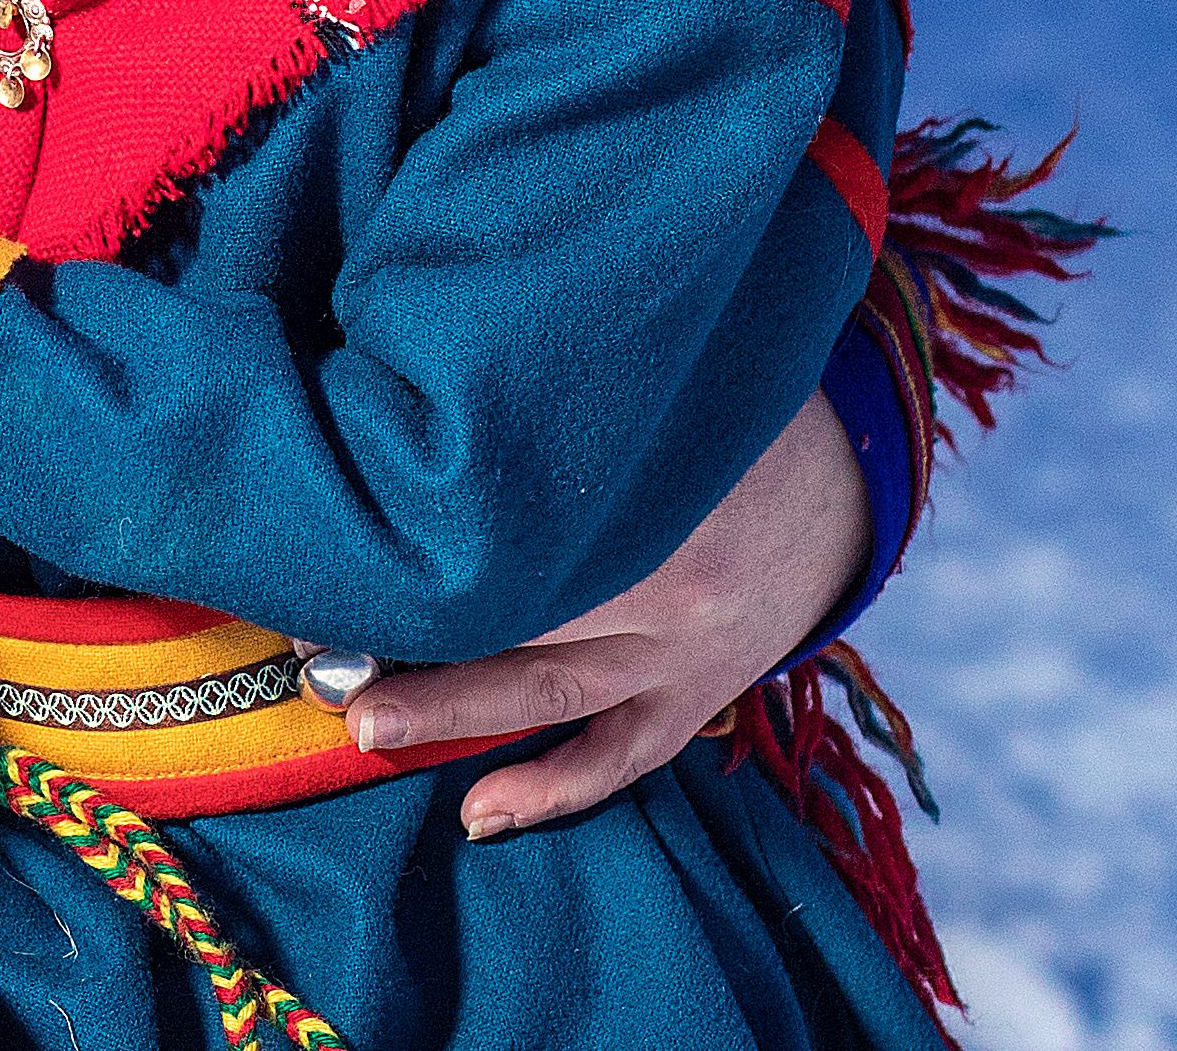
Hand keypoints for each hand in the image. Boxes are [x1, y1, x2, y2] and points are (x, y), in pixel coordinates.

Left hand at [340, 390, 869, 838]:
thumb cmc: (719, 401)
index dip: (426, 544)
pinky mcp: (699, 693)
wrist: (848, 473)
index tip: (337, 551)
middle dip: (418, 640)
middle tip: (328, 660)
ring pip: (557, 695)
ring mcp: (688, 650)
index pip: (520, 528)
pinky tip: (481, 814)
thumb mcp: (651, 376)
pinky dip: (553, 789)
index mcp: (650, 489)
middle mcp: (671, 577)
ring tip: (371, 730)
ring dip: (459, 719)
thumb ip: (558, 390)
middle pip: (523, 616)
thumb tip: (437, 363)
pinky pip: (622, 755)